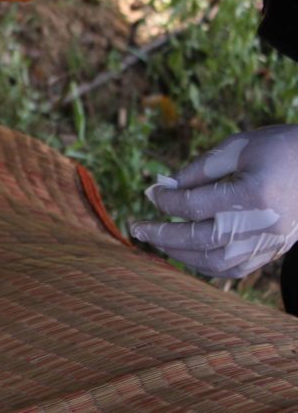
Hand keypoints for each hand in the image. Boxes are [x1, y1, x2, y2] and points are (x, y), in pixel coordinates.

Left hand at [131, 125, 297, 277]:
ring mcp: (271, 242)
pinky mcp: (274, 251)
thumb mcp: (239, 147)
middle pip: (201, 239)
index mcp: (254, 194)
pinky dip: (205, 265)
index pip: (196, 205)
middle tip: (135, 228)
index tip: (151, 193)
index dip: (167, 200)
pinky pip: (235, 269)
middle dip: (163, 235)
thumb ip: (200, 169)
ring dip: (180, 254)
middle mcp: (263, 224)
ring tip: (155, 241)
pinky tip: (184, 253)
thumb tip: (164, 187)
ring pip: (216, 262)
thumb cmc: (280, 147)